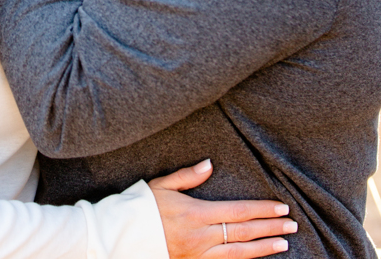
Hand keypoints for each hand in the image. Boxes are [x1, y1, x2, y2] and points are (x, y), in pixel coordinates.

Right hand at [149, 161, 295, 258]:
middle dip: (271, 229)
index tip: (282, 208)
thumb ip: (188, 176)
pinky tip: (255, 257)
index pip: (239, 212)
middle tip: (292, 226)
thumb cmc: (141, 208)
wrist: (121, 238)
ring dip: (263, 248)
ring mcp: (198, 255)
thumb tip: (209, 164)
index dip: (262, 211)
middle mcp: (201, 237)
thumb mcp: (162, 185)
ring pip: (239, 254)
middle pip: (244, 233)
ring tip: (283, 244)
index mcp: (196, 213)